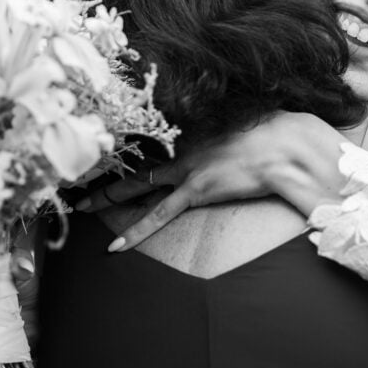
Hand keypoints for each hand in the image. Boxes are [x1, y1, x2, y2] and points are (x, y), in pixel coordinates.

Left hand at [78, 112, 348, 251]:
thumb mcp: (248, 122)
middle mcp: (185, 149)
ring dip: (108, 196)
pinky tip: (116, 245)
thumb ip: (231, 128)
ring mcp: (188, 170)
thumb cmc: (276, 131)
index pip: (155, 144)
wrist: (286, 144)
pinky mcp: (196, 190)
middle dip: (108, 172)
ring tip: (82, 207)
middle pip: (137, 162)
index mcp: (195, 133)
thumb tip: (234, 129)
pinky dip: (136, 230)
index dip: (132, 152)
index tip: (112, 155)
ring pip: (138, 185)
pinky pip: (159, 215)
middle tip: (81, 182)